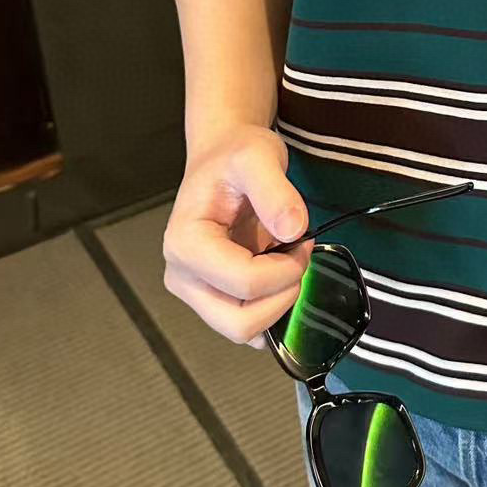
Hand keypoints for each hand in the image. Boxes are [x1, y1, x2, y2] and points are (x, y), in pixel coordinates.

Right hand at [162, 123, 313, 350]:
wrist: (223, 157)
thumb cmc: (234, 156)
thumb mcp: (259, 156)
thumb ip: (275, 191)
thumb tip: (293, 229)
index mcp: (185, 244)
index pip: (245, 283)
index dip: (287, 269)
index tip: (304, 240)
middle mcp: (182, 275)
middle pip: (239, 323)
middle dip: (282, 297)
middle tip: (298, 258)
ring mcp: (195, 291)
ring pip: (242, 331)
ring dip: (277, 304)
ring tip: (287, 262)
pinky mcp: (211, 299)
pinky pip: (246, 326)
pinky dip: (270, 311)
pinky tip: (278, 277)